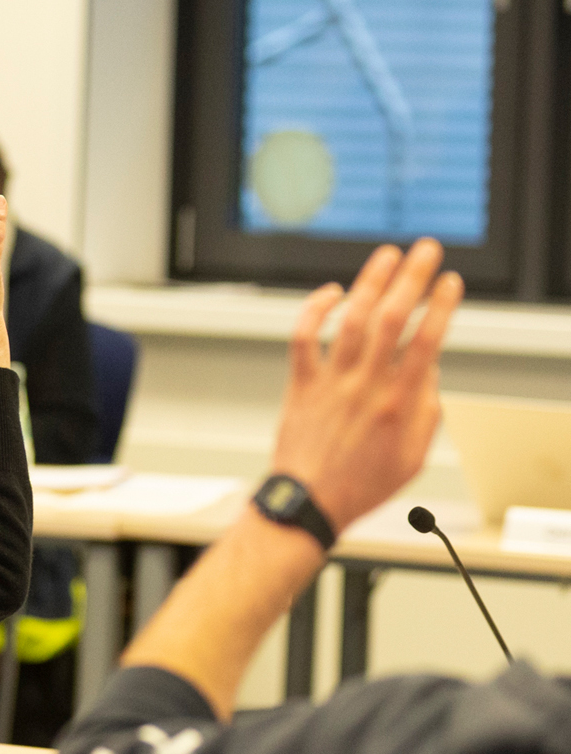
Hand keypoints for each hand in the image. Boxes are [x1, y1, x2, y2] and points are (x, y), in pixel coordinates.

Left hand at [271, 239, 460, 531]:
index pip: (427, 342)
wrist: (309, 503)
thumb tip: (429, 367)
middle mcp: (365, 387)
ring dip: (371, 282)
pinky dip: (316, 311)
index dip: (442, 307)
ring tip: (388, 255)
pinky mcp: (301, 385)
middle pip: (392, 319)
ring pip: (352, 320)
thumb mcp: (414, 455)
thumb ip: (428, 408)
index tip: (451, 283)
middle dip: (413, 278)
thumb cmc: (361, 484)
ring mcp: (330, 383)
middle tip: (427, 250)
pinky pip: (303, 338)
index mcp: (399, 404)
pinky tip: (333, 292)